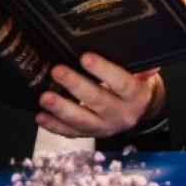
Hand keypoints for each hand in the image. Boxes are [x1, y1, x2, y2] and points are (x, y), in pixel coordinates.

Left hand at [35, 54, 163, 137]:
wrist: (140, 109)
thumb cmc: (136, 84)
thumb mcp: (143, 73)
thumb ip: (140, 64)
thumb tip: (137, 50)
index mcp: (136, 97)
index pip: (121, 83)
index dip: (104, 70)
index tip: (86, 57)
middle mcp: (122, 115)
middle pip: (98, 102)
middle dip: (76, 86)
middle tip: (58, 71)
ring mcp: (105, 128)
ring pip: (82, 121)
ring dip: (61, 109)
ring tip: (45, 97)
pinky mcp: (91, 134)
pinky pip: (71, 133)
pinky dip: (54, 126)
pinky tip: (41, 117)